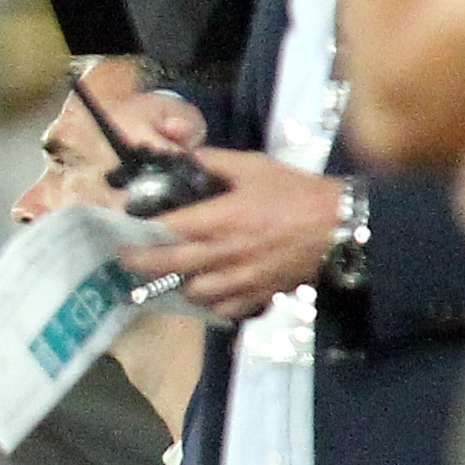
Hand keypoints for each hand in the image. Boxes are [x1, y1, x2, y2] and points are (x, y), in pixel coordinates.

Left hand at [116, 151, 346, 320]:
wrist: (339, 225)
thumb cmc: (295, 192)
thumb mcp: (254, 166)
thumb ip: (213, 161)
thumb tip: (181, 155)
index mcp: (221, 218)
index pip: (167, 230)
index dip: (140, 231)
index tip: (125, 229)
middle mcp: (225, 253)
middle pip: (169, 266)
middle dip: (140, 264)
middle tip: (125, 260)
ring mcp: (240, 279)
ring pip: (192, 293)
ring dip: (175, 285)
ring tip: (166, 277)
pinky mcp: (257, 295)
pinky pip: (222, 309)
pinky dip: (208, 304)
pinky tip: (204, 293)